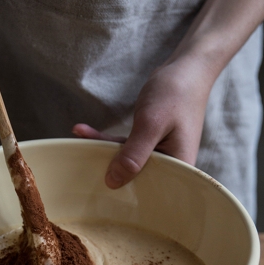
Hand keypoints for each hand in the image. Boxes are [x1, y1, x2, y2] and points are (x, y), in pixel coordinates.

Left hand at [72, 55, 213, 188]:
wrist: (185, 70)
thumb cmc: (174, 95)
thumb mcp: (151, 124)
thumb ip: (133, 153)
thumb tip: (113, 182)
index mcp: (178, 168)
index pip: (150, 191)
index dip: (126, 195)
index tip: (98, 192)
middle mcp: (170, 166)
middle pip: (136, 179)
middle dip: (109, 174)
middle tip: (81, 170)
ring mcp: (158, 156)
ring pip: (126, 162)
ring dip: (102, 151)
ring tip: (78, 140)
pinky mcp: (149, 145)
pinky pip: (124, 148)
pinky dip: (106, 139)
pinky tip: (83, 130)